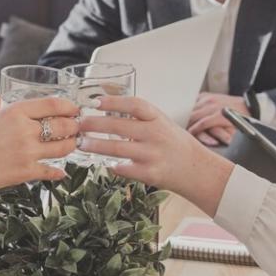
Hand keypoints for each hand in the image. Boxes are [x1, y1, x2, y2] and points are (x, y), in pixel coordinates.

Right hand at [0, 95, 79, 217]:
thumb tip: (0, 98)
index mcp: (14, 112)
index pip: (53, 104)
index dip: (69, 106)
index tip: (73, 109)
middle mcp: (25, 131)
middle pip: (64, 126)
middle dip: (74, 126)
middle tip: (75, 127)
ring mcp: (27, 153)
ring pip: (63, 148)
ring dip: (69, 146)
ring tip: (69, 144)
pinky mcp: (25, 173)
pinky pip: (51, 171)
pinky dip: (58, 172)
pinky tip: (59, 171)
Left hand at [74, 95, 234, 213]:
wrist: (196, 170)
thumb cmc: (175, 145)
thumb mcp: (162, 123)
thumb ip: (139, 117)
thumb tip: (106, 108)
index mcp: (158, 119)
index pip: (133, 104)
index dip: (113, 101)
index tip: (95, 102)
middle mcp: (155, 135)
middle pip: (118, 125)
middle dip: (94, 124)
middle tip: (79, 124)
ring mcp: (152, 155)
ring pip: (116, 148)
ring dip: (95, 145)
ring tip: (82, 143)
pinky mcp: (149, 174)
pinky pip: (123, 168)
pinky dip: (112, 165)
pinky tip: (103, 163)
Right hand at [187, 93, 248, 146]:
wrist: (248, 106)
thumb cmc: (242, 120)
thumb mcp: (235, 131)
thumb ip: (222, 135)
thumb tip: (218, 142)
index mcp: (219, 114)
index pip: (201, 124)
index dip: (194, 131)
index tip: (189, 136)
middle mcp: (212, 104)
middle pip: (193, 115)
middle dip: (187, 124)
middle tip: (184, 132)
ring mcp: (209, 98)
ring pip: (191, 108)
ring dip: (187, 116)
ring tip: (185, 124)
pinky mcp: (207, 95)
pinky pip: (194, 102)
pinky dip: (191, 108)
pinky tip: (189, 114)